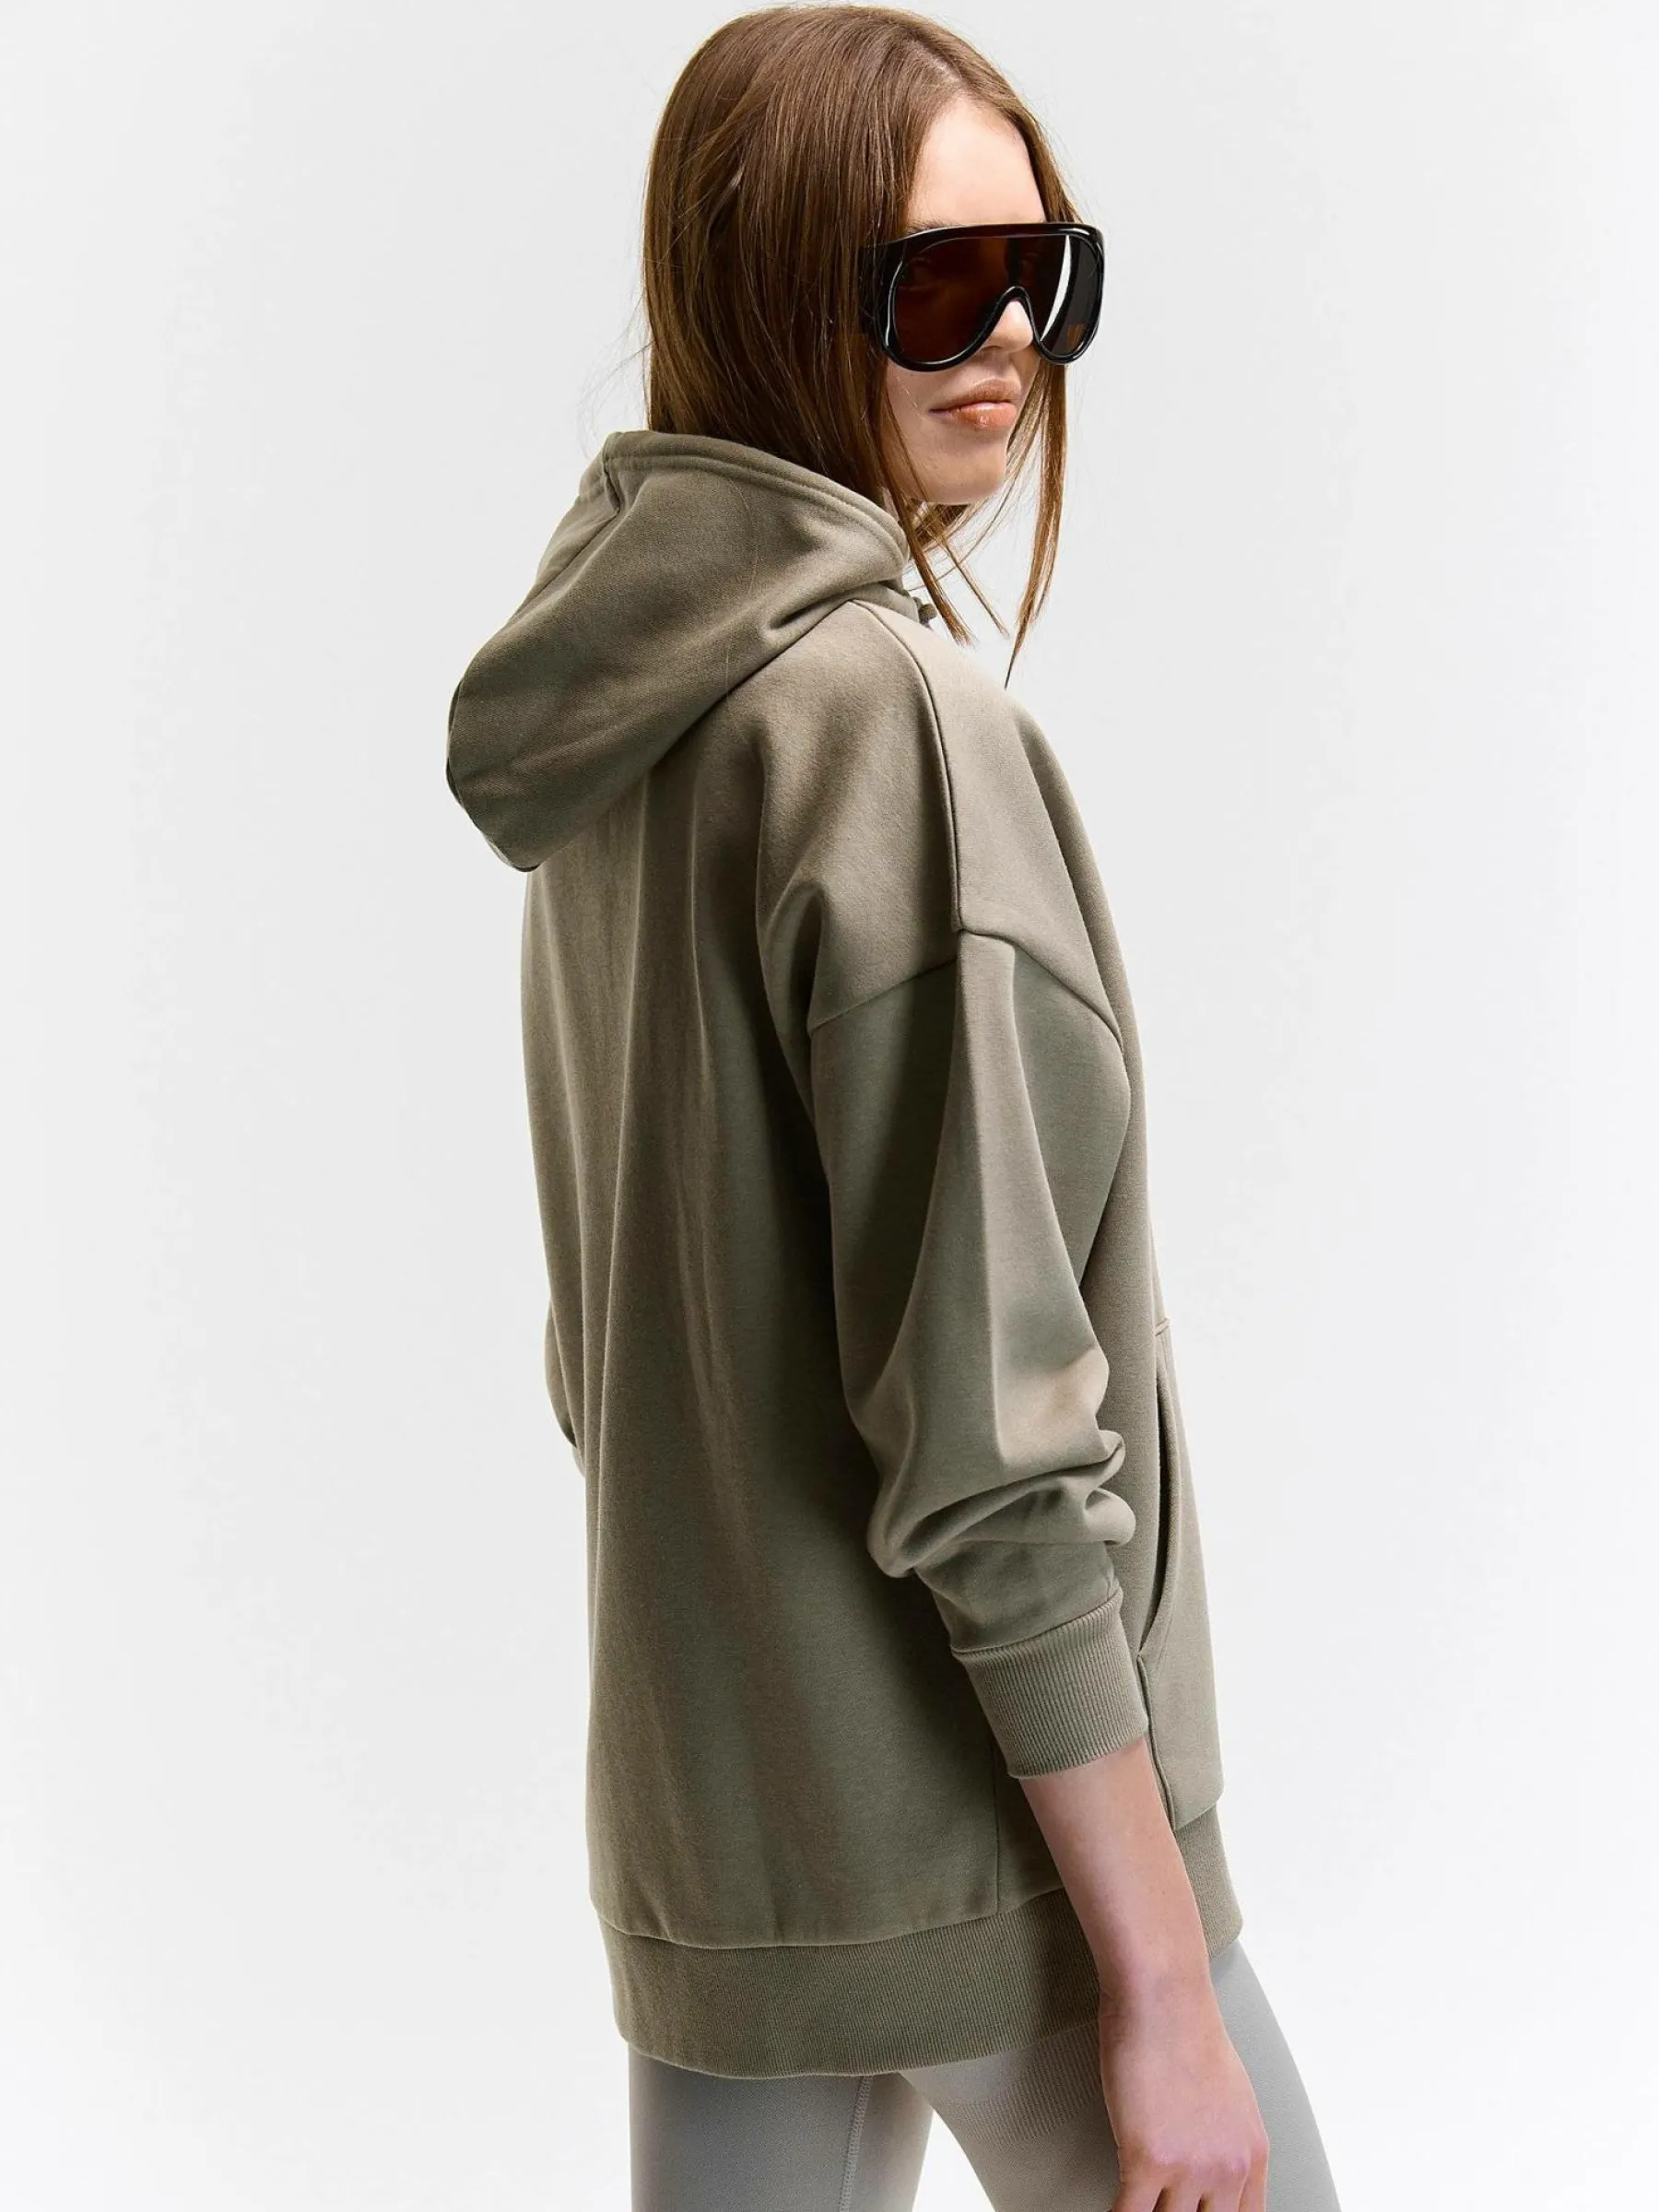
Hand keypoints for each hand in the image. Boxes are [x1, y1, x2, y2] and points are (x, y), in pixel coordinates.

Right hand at [1098, 1974, 1269, 2211]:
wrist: (1165, 1994)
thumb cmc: (1188, 2026)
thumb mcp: (1232, 2093)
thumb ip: (1226, 2139)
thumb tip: (1208, 2161)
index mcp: (1251, 2154)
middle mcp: (1228, 2168)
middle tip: (1161, 2208)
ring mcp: (1189, 2169)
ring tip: (1134, 2208)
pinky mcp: (1147, 2160)